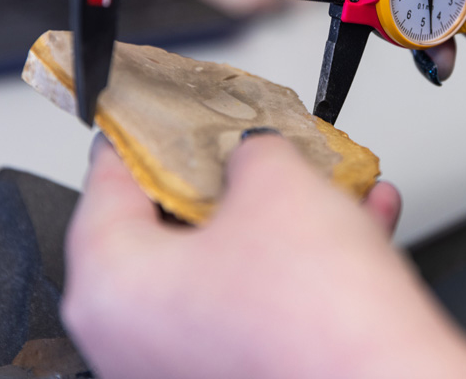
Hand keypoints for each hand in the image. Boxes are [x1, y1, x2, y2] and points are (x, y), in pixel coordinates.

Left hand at [63, 133, 465, 378]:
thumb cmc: (314, 321)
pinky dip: (304, 265)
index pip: (106, 184)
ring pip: (228, 267)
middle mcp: (132, 340)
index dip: (142, 134)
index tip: (157, 113)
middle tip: (253, 147)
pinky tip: (359, 225)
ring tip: (330, 183)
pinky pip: (262, 305)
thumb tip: (252, 152)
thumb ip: (250, 151)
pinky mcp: (240, 377)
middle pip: (171, 229)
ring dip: (283, 219)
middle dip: (230, 180)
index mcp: (110, 288)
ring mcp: (183, 369)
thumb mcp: (277, 185)